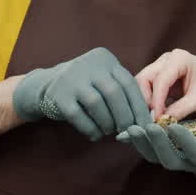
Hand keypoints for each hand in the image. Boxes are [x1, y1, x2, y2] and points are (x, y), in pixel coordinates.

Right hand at [11, 47, 151, 140]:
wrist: (47, 85)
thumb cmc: (86, 88)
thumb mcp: (104, 81)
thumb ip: (123, 94)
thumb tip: (147, 120)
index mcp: (105, 59)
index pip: (128, 83)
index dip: (139, 107)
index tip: (146, 125)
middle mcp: (88, 64)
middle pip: (114, 92)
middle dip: (124, 116)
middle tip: (126, 131)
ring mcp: (71, 78)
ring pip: (96, 104)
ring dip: (107, 123)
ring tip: (108, 132)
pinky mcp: (58, 95)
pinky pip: (78, 116)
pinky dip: (90, 129)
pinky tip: (94, 135)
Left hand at [116, 119, 195, 173]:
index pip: (195, 152)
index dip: (184, 140)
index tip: (175, 125)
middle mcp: (186, 163)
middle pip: (169, 159)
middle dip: (159, 144)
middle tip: (150, 127)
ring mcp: (171, 159)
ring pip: (154, 156)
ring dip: (142, 143)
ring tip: (134, 128)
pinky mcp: (159, 153)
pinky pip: (145, 149)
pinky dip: (134, 142)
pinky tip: (123, 131)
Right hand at [136, 48, 195, 120]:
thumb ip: (179, 110)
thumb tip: (160, 122)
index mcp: (178, 58)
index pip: (159, 80)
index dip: (156, 101)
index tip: (156, 119)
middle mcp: (166, 59)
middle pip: (144, 78)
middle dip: (145, 99)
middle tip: (149, 119)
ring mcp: (162, 66)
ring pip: (143, 83)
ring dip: (144, 101)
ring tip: (151, 118)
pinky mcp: (161, 76)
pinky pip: (148, 88)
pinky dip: (148, 101)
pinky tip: (153, 114)